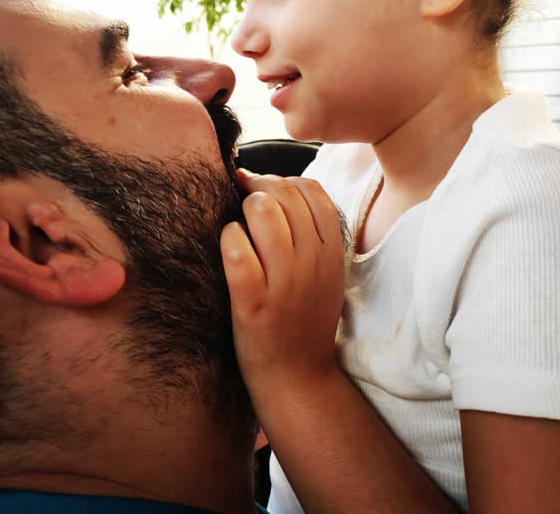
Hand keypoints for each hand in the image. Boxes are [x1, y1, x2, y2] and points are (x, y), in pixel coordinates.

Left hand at [220, 170, 345, 391]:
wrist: (299, 379)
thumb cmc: (304, 318)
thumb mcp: (326, 274)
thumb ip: (312, 234)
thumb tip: (270, 185)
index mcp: (331, 253)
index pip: (313, 191)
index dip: (285, 180)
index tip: (266, 190)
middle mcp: (311, 264)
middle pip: (284, 195)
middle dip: (258, 188)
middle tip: (245, 201)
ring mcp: (284, 284)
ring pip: (261, 212)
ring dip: (243, 210)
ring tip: (240, 226)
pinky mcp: (252, 304)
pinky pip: (237, 250)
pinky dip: (228, 238)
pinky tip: (229, 246)